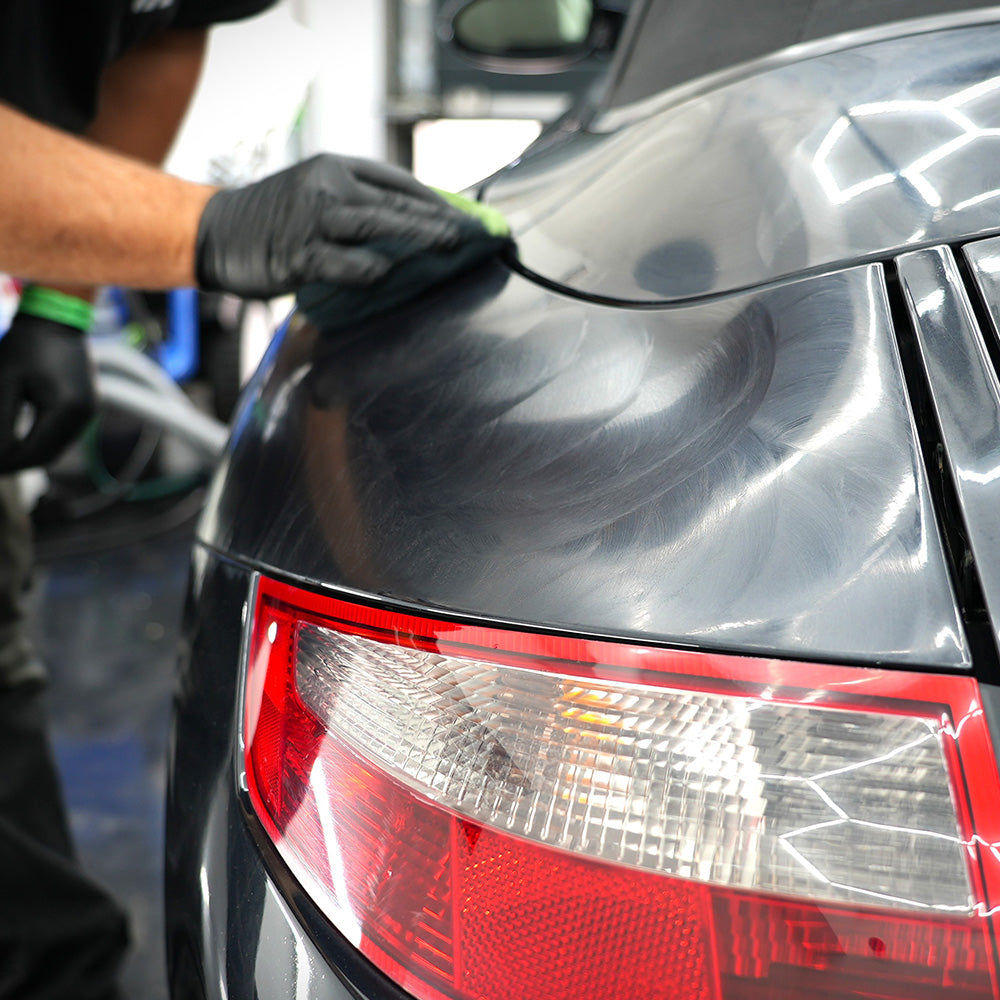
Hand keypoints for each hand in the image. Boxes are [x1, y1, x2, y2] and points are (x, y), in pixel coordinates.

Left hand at [0, 313, 95, 471]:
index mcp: (66, 409)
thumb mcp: (6, 381)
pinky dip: (41, 441)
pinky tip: (21, 438)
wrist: (59, 318)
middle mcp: (83, 415)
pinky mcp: (87, 406)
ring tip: (4, 453)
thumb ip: (2, 420)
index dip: (7, 463)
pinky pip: (63, 435)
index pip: (33, 452)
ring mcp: (89, 412)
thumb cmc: (27, 344)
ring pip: (56, 449)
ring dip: (30, 454)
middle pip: (48, 456)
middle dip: (18, 463)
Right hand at [195, 153, 483, 298]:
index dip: (434, 200)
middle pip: (394, 201)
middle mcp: (326, 186)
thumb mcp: (315, 194)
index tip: (463, 218)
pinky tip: (388, 272)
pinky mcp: (297, 254)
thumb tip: (410, 226)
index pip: (397, 181)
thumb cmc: (272, 218)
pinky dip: (366, 267)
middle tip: (470, 234)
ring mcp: (311, 219)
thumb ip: (356, 204)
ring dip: (416, 235)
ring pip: (375, 223)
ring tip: (448, 246)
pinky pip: (341, 261)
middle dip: (437, 219)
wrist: (213, 231)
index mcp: (335, 168)